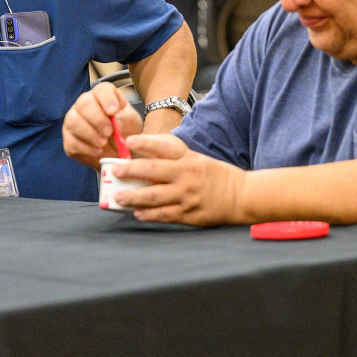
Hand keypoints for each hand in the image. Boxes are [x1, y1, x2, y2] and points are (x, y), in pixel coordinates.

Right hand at [62, 82, 143, 169]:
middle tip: (109, 132)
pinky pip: (71, 141)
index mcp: (104, 96)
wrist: (117, 152)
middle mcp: (85, 104)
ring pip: (73, 121)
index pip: (102, 90)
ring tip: (103, 143)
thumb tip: (117, 120)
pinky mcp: (69, 138)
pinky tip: (97, 151)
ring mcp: (74, 120)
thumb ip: (127, 120)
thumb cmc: (125, 131)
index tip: (113, 112)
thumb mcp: (132, 125)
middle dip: (97, 119)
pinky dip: (85, 148)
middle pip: (84, 103)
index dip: (107, 99)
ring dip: (90, 134)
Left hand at [112, 134, 246, 225]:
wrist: (241, 196)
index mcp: (189, 159)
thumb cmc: (216, 175)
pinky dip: (148, 214)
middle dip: (130, 171)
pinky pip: (163, 214)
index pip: (164, 147)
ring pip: (153, 197)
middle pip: (153, 172)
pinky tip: (137, 213)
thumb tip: (144, 157)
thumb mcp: (197, 159)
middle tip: (115, 171)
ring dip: (133, 197)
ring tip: (118, 196)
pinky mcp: (188, 214)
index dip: (145, 143)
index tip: (129, 141)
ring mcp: (186, 196)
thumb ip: (173, 159)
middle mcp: (186, 175)